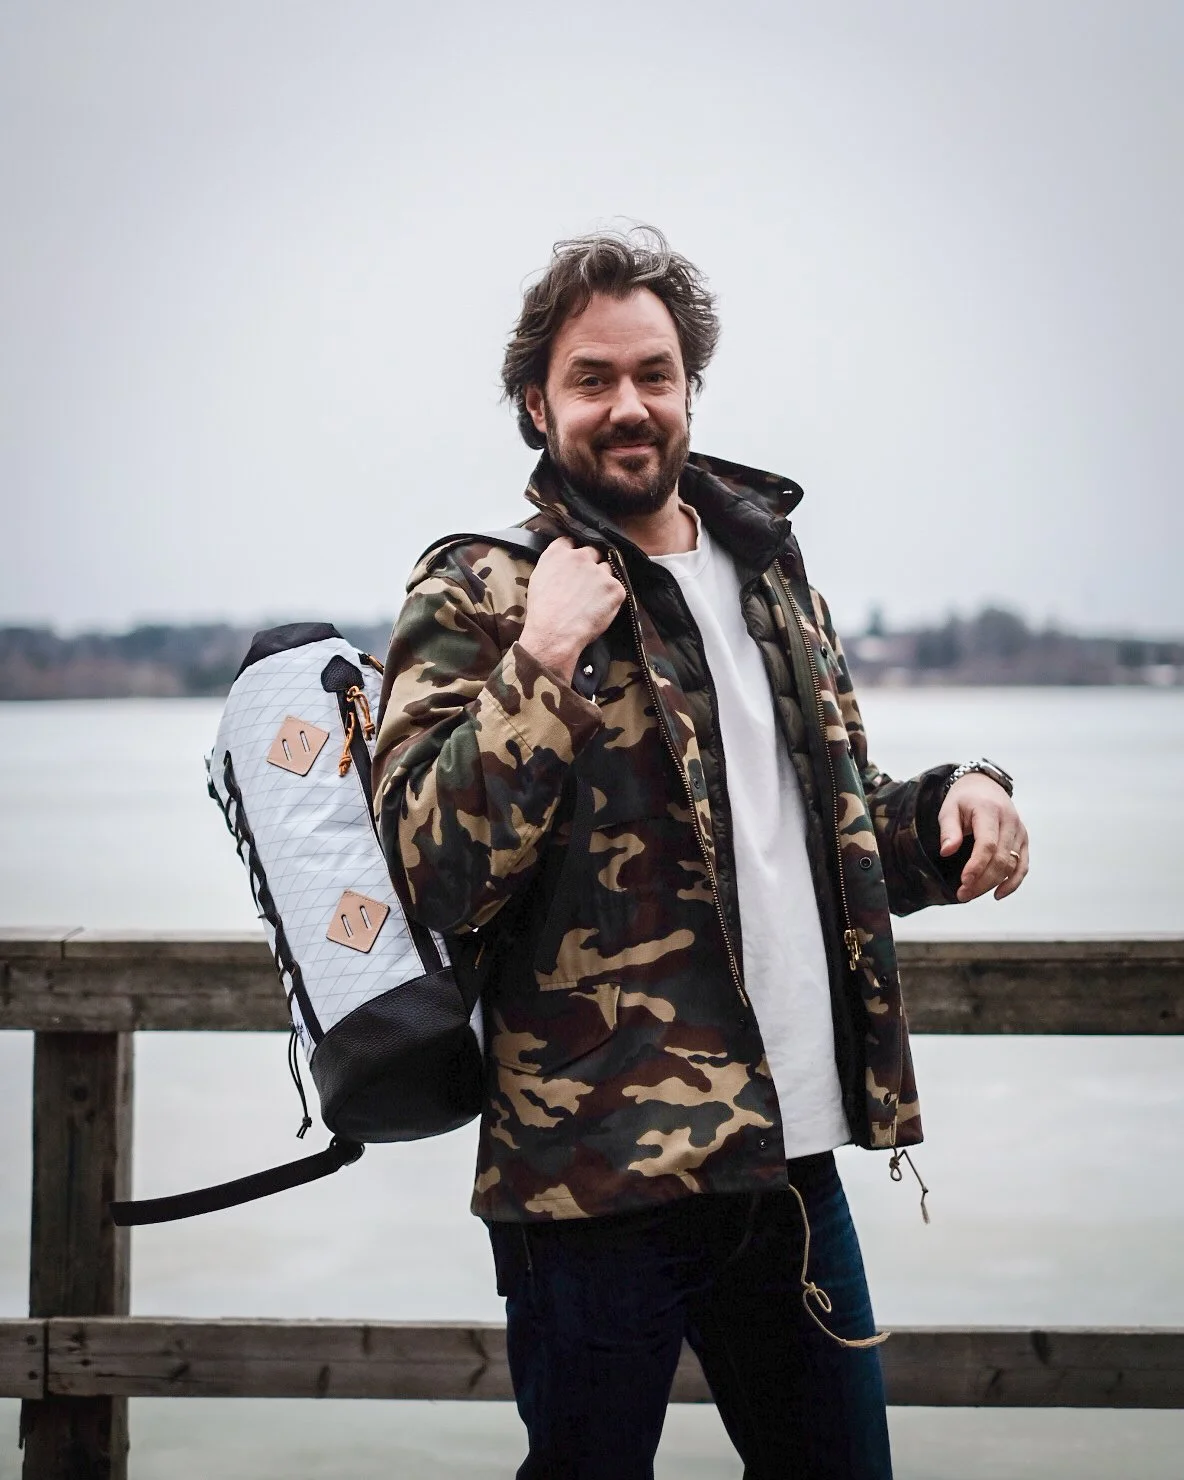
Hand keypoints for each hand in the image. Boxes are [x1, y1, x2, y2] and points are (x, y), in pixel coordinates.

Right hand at [518, 537, 625, 684]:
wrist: (554, 633)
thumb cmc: (542, 612)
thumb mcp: (538, 579)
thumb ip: (554, 565)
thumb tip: (563, 564)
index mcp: (558, 554)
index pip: (570, 541)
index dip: (573, 552)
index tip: (575, 562)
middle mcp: (580, 557)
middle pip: (593, 552)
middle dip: (591, 564)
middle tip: (586, 584)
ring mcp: (600, 571)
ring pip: (607, 570)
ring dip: (602, 580)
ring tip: (592, 600)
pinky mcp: (615, 588)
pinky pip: (617, 589)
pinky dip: (611, 598)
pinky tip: (599, 609)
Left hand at [938, 775, 1029, 901]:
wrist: (985, 785)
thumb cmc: (964, 799)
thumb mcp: (949, 808)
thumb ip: (949, 830)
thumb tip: (946, 852)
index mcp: (990, 811)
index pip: (987, 844)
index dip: (977, 865)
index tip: (963, 882)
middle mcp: (1009, 821)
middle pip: (1000, 859)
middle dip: (982, 881)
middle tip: (962, 894)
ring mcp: (1019, 831)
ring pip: (1012, 865)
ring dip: (992, 884)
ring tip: (971, 894)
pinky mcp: (1023, 839)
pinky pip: (1023, 865)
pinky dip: (1013, 882)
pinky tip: (998, 894)